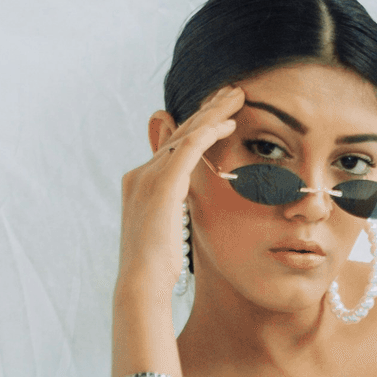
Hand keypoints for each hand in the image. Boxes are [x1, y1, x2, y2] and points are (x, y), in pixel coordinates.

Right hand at [116, 86, 242, 300]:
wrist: (142, 284)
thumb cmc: (157, 268)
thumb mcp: (166, 231)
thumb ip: (174, 211)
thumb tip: (184, 210)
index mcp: (139, 183)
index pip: (171, 146)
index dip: (196, 126)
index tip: (218, 114)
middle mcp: (140, 174)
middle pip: (178, 132)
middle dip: (207, 110)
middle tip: (230, 92)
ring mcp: (148, 176)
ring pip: (186, 132)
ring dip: (214, 112)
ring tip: (237, 96)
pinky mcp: (163, 183)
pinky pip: (190, 147)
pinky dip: (210, 131)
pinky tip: (229, 123)